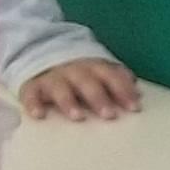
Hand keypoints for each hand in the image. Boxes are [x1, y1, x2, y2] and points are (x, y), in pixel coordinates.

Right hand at [19, 56, 141, 121]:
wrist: (39, 52)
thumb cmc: (79, 72)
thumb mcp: (99, 70)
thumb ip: (117, 79)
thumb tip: (139, 93)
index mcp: (93, 66)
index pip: (111, 76)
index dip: (123, 90)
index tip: (134, 108)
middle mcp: (73, 70)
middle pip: (87, 82)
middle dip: (98, 98)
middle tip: (109, 115)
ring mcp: (51, 78)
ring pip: (60, 88)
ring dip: (69, 102)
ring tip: (78, 117)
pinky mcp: (31, 86)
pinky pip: (30, 94)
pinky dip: (33, 103)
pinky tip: (39, 115)